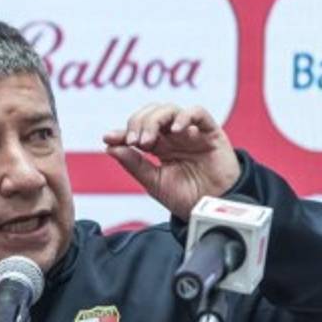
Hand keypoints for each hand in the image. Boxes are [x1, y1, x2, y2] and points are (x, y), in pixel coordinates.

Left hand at [103, 103, 240, 219]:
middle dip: (138, 124)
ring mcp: (191, 132)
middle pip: (151, 114)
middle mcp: (173, 136)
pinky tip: (174, 131)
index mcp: (160, 147)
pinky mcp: (211, 132)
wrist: (213, 211)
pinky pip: (197, 113)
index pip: (138, 131)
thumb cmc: (187, 198)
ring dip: (154, 120)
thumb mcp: (155, 183)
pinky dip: (184, 116)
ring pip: (169, 110)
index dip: (122, 132)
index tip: (109, 138)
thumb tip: (111, 148)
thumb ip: (135, 165)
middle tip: (135, 143)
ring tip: (149, 141)